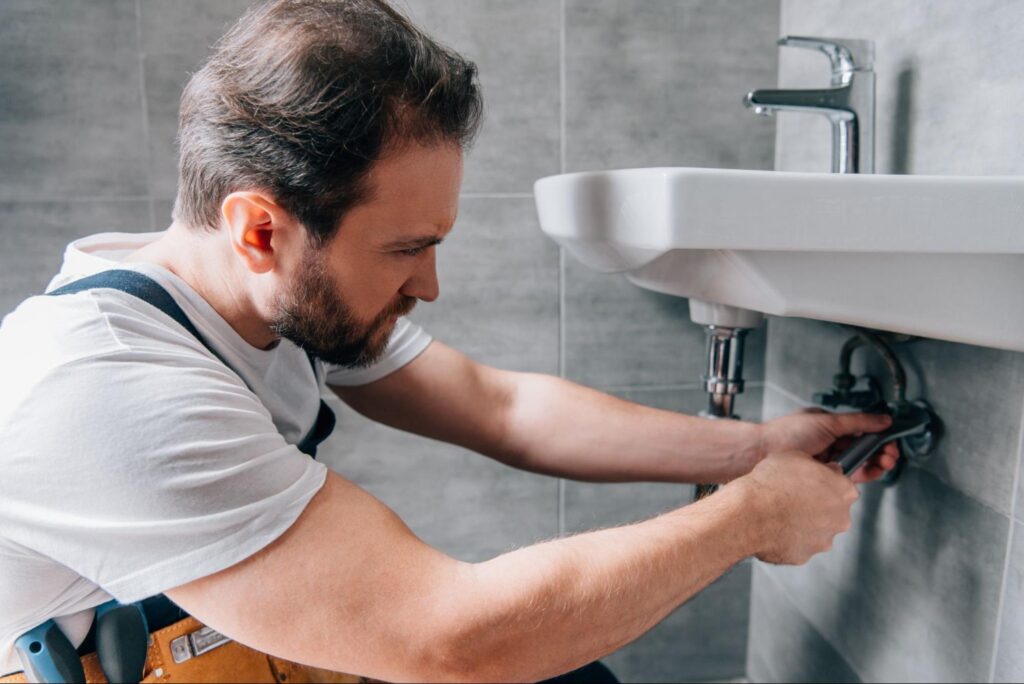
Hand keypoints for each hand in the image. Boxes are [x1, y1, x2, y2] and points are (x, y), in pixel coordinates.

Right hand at [728, 450, 858, 564]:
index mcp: (843, 492)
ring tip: (780, 512)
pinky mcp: (804, 556)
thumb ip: (814, 465)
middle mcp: (839, 519)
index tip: (813, 481)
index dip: (827, 482)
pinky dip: (789, 537)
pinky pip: (799, 544)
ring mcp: (822, 540)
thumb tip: (816, 468)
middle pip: (834, 511)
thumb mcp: (795, 456)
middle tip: (794, 496)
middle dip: (818, 505)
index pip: (844, 486)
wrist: (748, 513)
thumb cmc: (770, 484)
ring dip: (804, 522)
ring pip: (817, 530)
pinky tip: (774, 526)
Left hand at [758, 408, 899, 483]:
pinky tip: (872, 472)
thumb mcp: (825, 422)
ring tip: (884, 463)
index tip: (891, 440)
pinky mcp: (824, 478)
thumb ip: (857, 422)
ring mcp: (826, 461)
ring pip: (858, 464)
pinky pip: (849, 477)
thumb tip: (884, 419)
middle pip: (862, 448)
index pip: (861, 429)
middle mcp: (828, 443)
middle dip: (880, 451)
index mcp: (828, 425)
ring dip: (875, 463)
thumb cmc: (786, 434)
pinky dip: (863, 475)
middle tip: (890, 455)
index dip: (878, 435)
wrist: (761, 454)